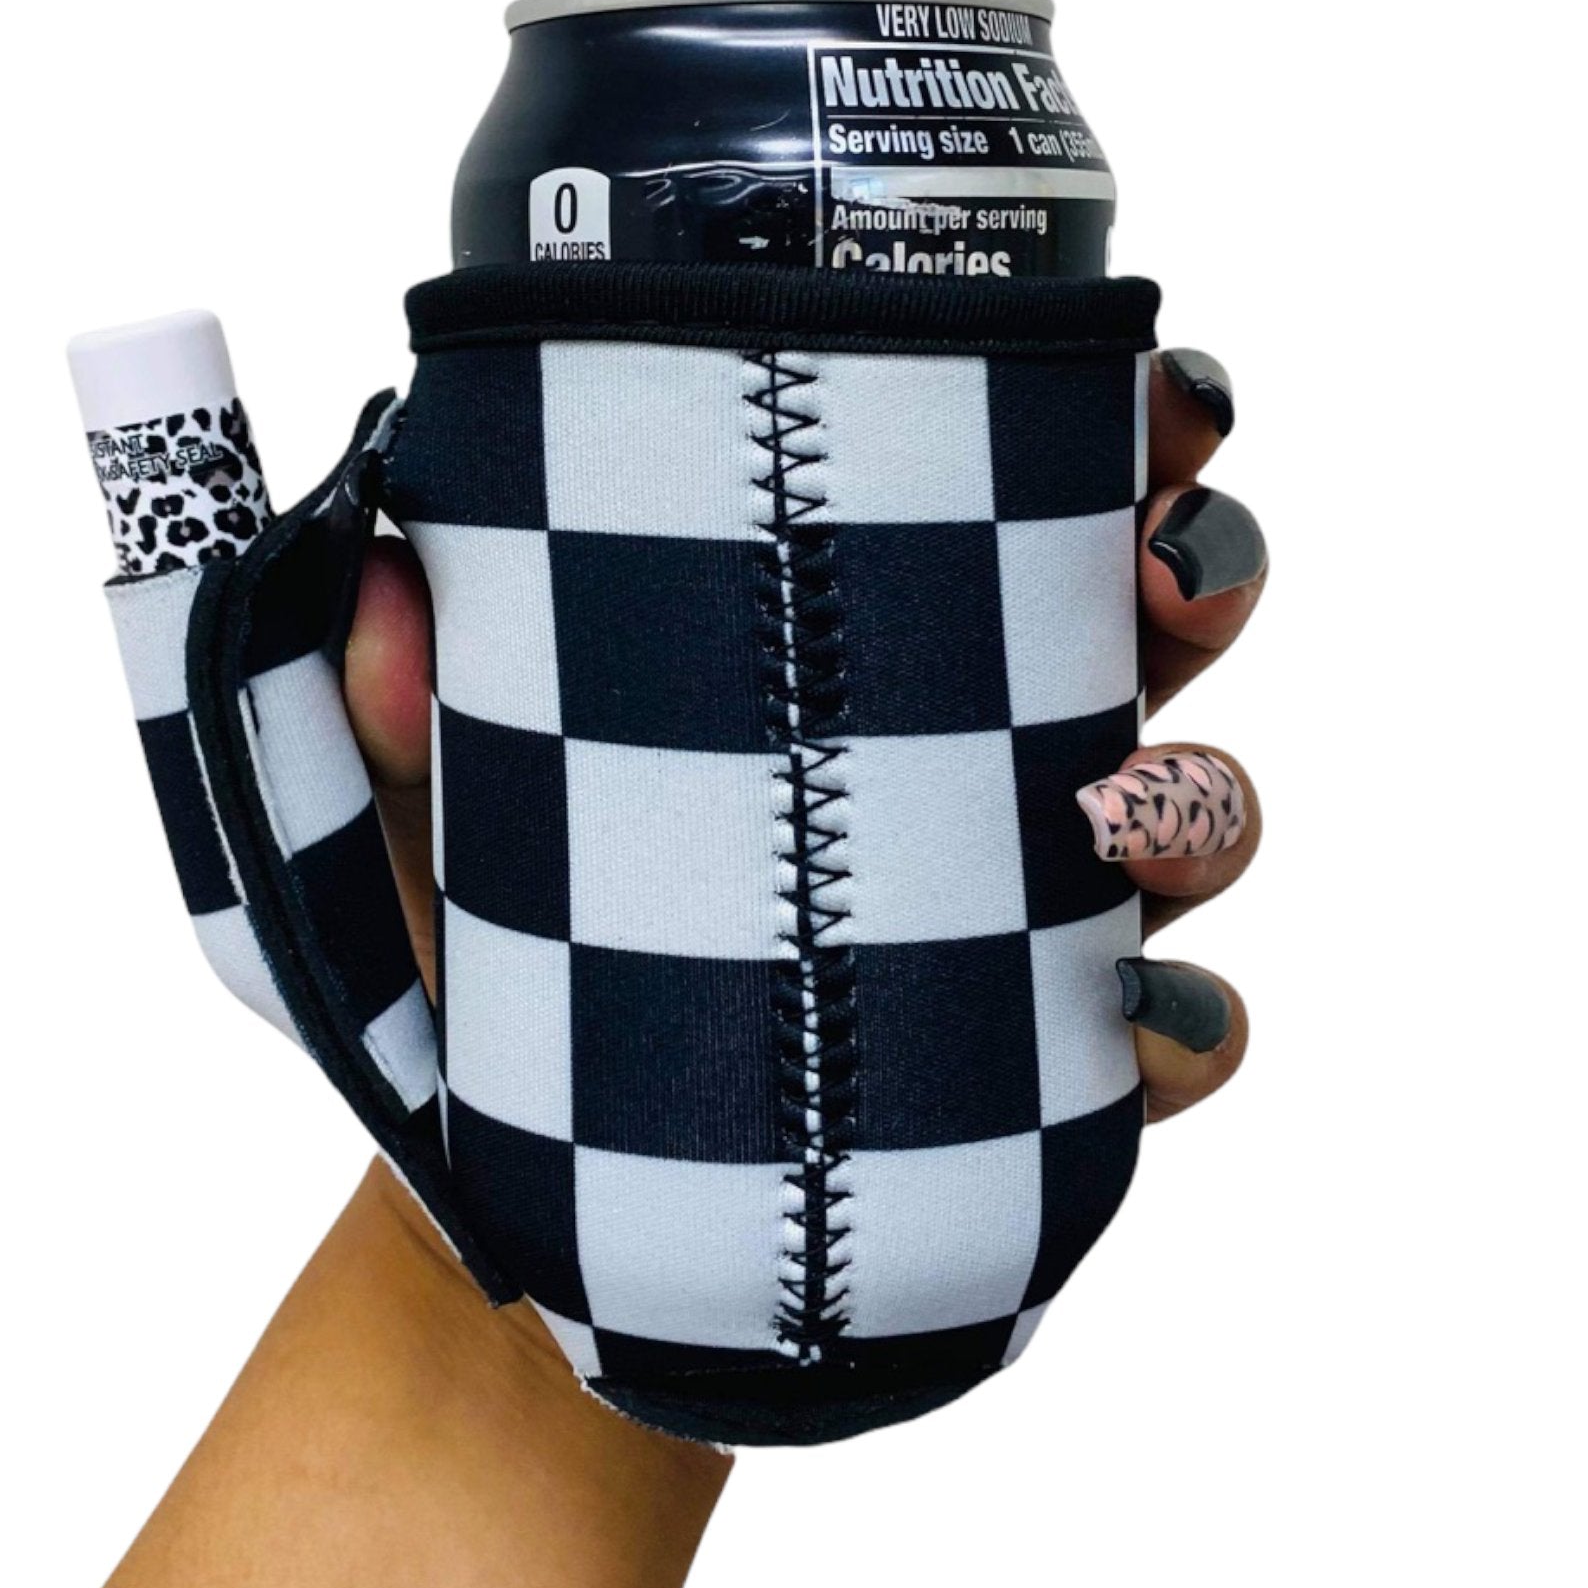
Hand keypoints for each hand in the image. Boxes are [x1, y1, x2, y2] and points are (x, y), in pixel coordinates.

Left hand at [345, 346, 1262, 1132]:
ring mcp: (1021, 915)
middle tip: (1162, 563)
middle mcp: (965, 757)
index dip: (1111, 431)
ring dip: (1206, 797)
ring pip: (1198, 814)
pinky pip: (1172, 1038)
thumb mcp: (417, 812)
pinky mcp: (1034, 1072)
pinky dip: (1186, 1024)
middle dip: (1205, 564)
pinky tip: (1136, 1017)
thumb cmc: (489, 957)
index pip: (1008, 500)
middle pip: (1152, 625)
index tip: (1141, 397)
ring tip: (1111, 817)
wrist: (513, 1190)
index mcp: (851, 650)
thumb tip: (381, 585)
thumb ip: (384, 698)